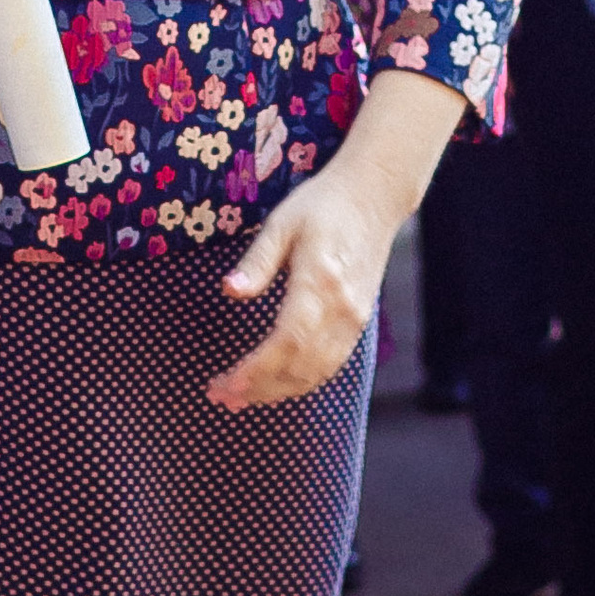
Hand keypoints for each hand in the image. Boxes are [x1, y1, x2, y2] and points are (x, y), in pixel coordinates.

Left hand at [210, 167, 397, 413]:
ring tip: (240, 397)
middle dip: (259, 388)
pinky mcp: (358, 322)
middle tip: (220, 396)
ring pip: (316, 373)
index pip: (287, 341)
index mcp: (319, 281)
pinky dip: (300, 382)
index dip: (257, 369)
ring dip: (277, 392)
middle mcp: (341, 308)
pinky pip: (330, 365)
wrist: (374, 198)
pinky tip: (274, 384)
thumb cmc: (322, 205)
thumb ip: (257, 261)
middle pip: (300, 367)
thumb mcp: (281, 223)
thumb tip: (229, 290)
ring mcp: (354, 319)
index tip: (226, 382)